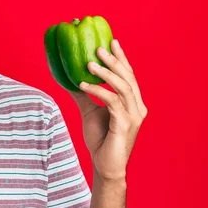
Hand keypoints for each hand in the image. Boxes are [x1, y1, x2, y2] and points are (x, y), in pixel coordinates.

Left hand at [68, 40, 147, 180]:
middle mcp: (138, 107)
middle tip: (98, 48)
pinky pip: (112, 102)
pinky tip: (83, 85)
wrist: (104, 165)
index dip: (121, 58)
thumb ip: (84, 95)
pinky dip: (98, 91)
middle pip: (128, 77)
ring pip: (122, 87)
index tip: (112, 41)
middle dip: (113, 61)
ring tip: (88, 63)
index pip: (129, 75)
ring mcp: (133, 116)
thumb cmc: (100, 140)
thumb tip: (69, 78)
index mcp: (133, 103)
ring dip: (105, 74)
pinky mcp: (125, 125)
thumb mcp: (88, 112)